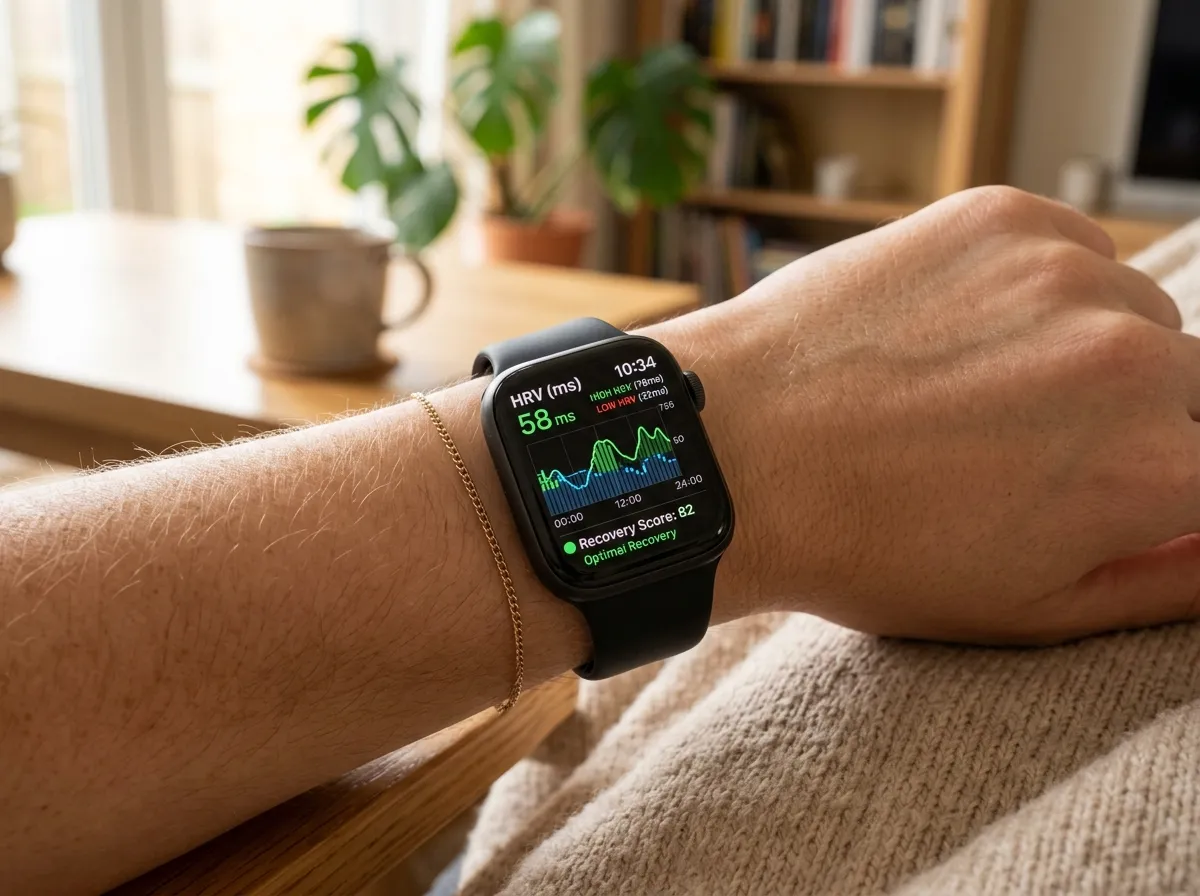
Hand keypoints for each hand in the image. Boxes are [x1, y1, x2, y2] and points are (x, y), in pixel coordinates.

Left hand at [681, 186, 1199, 643]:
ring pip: (1129, 309)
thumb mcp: (1028, 610)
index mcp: (1157, 468)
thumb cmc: (866, 546)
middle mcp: (1135, 359)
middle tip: (1018, 446)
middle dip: (1126, 419)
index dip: (1154, 478)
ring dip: (1083, 345)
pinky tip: (954, 332)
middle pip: (1187, 382)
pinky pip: (1069, 248)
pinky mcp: (1000, 218)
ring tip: (973, 389)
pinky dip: (1035, 287)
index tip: (1089, 480)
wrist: (735, 453)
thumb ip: (1170, 579)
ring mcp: (1064, 274)